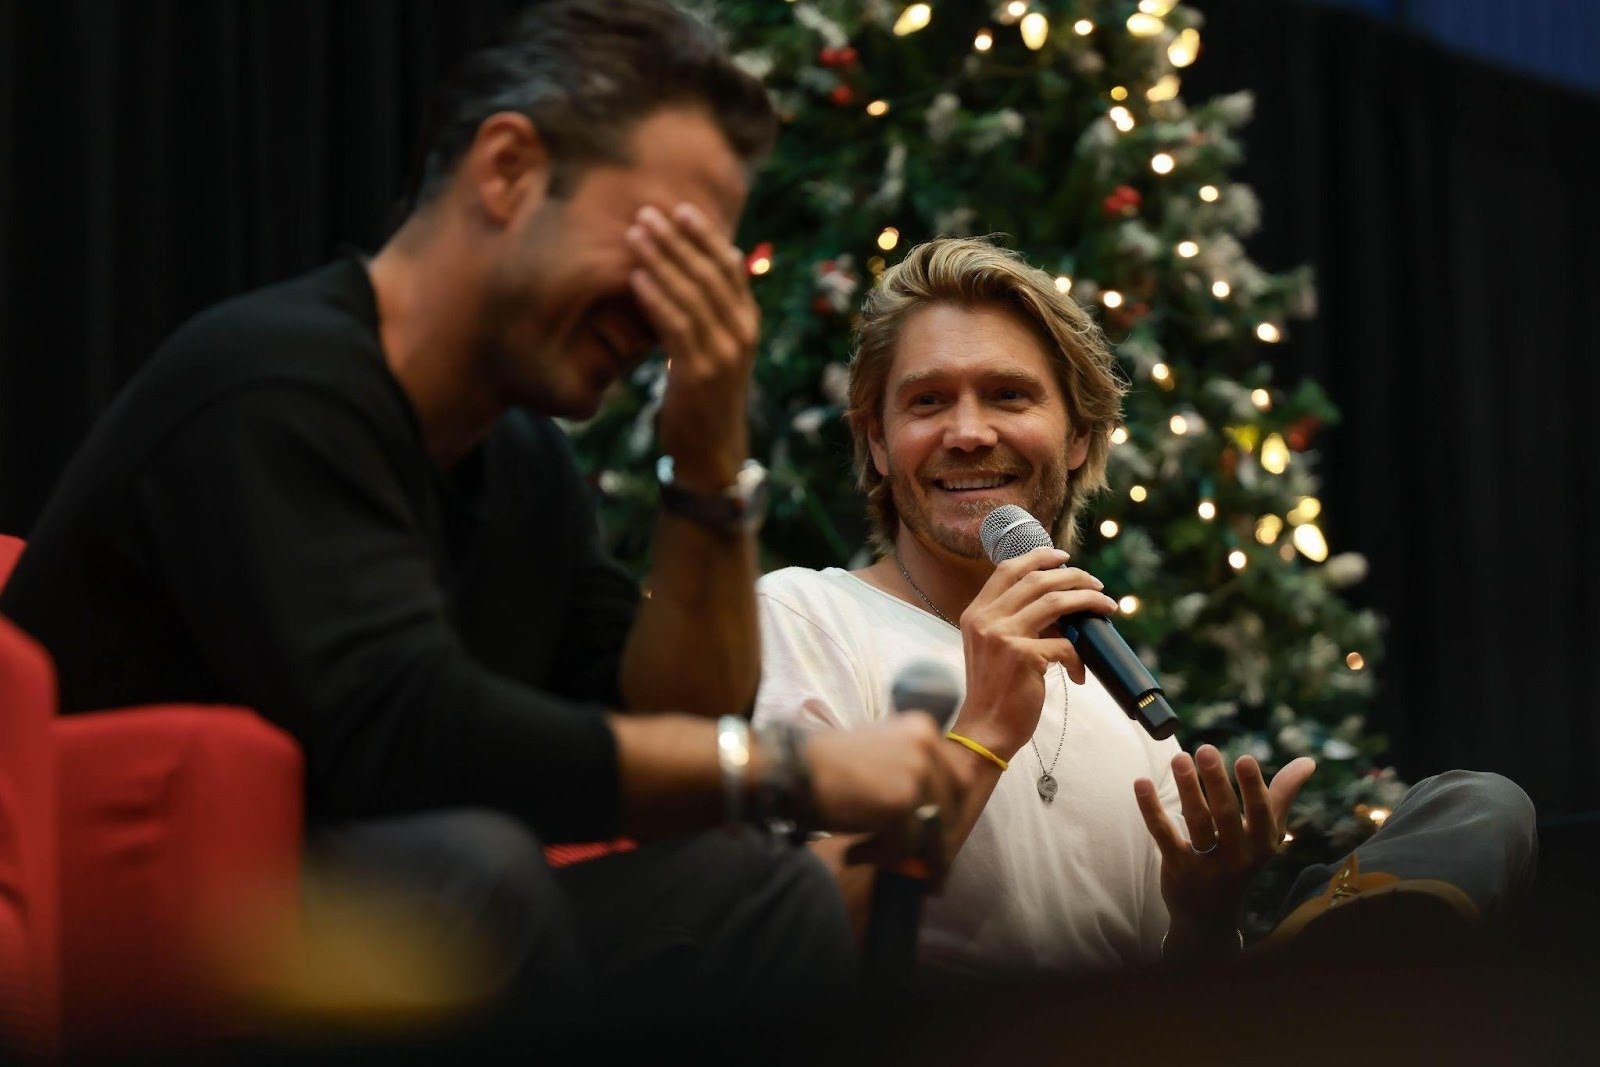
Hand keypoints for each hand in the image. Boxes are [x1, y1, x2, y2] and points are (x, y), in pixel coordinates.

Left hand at [626, 202, 758, 490]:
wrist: (710, 452)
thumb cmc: (703, 398)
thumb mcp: (712, 350)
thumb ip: (706, 315)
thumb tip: (684, 274)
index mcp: (747, 323)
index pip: (730, 267)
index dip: (705, 235)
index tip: (680, 209)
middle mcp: (742, 333)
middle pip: (709, 273)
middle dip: (677, 239)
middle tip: (647, 212)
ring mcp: (723, 353)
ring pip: (692, 294)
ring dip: (661, 260)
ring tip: (635, 233)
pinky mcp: (700, 373)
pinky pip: (676, 326)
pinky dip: (655, 298)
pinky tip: (636, 278)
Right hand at [804, 716, 969, 877]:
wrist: (791, 769)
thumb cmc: (826, 764)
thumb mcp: (880, 750)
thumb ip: (912, 770)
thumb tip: (938, 817)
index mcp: (923, 728)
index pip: (958, 776)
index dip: (946, 809)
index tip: (931, 832)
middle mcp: (926, 745)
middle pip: (952, 805)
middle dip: (934, 835)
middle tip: (910, 855)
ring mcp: (917, 772)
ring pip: (928, 829)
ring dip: (901, 848)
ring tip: (866, 851)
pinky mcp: (902, 801)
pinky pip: (905, 844)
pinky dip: (880, 855)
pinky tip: (853, 853)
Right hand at [949, 546, 1118, 760]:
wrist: (984, 728)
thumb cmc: (993, 692)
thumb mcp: (992, 648)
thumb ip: (1012, 623)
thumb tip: (1058, 610)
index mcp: (976, 613)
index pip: (1007, 569)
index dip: (1039, 557)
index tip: (1063, 557)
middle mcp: (986, 619)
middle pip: (1037, 580)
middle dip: (1073, 576)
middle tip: (1096, 585)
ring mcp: (1003, 636)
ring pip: (1055, 602)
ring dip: (1087, 600)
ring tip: (1106, 606)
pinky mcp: (1024, 656)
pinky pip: (1065, 645)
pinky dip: (1079, 657)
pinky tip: (1080, 672)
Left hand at [1134, 745, 1316, 945]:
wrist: (1211, 916)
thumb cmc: (1242, 860)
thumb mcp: (1266, 834)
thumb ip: (1283, 795)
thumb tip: (1309, 761)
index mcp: (1261, 844)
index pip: (1261, 814)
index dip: (1253, 788)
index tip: (1244, 758)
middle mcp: (1237, 856)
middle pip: (1226, 816)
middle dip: (1216, 782)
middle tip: (1205, 749)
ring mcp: (1207, 865)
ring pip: (1196, 822)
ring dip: (1188, 789)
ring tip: (1179, 758)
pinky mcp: (1178, 868)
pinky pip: (1164, 835)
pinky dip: (1152, 809)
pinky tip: (1141, 783)